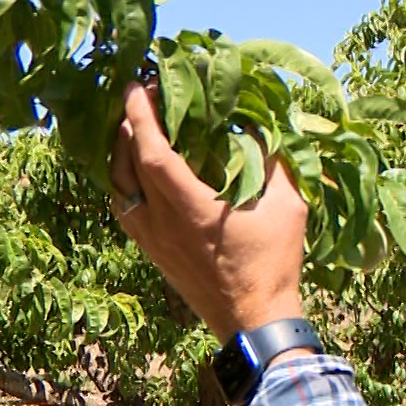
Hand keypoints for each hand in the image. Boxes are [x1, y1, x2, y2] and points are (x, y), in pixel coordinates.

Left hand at [109, 84, 307, 342]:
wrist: (254, 320)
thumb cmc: (274, 263)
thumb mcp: (288, 208)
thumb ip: (274, 164)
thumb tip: (263, 130)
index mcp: (190, 207)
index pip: (151, 151)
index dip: (140, 116)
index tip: (136, 85)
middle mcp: (160, 222)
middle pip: (125, 163)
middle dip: (128, 125)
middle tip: (142, 98)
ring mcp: (151, 239)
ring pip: (118, 186)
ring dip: (120, 152)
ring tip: (134, 128)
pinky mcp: (151, 252)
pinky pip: (124, 207)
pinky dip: (124, 180)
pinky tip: (138, 170)